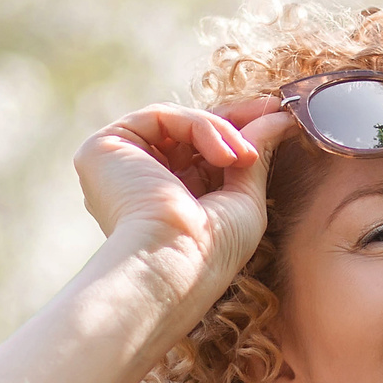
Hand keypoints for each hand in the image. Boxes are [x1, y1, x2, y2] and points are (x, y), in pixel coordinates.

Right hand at [75, 96, 292, 293]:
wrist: (175, 265)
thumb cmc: (211, 252)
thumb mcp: (244, 198)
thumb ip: (255, 154)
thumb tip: (279, 117)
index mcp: (164, 199)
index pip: (199, 153)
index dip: (236, 133)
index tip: (278, 120)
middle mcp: (136, 180)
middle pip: (188, 133)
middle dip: (233, 124)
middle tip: (272, 117)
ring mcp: (117, 164)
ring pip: (178, 123)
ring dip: (221, 131)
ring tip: (244, 158)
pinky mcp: (103, 148)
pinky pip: (161, 117)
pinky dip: (199, 127)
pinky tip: (222, 156)